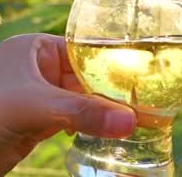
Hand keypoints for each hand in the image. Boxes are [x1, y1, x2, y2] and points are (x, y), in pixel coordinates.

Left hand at [0, 34, 135, 175]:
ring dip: (106, 112)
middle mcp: (40, 70)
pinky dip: (93, 126)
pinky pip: (75, 121)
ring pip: (84, 102)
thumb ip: (82, 113)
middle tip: (148, 105)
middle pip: (89, 79)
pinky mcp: (38, 125)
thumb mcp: (33, 107)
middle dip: (115, 93)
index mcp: (36, 49)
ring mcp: (39, 99)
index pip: (87, 53)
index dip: (116, 65)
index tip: (146, 79)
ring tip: (139, 120)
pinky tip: (112, 132)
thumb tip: (130, 121)